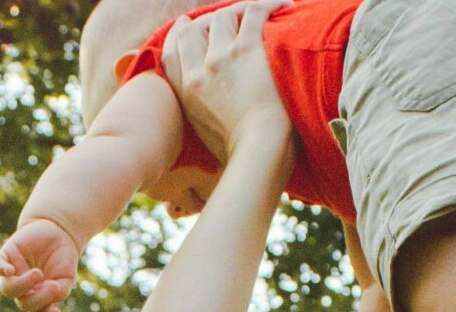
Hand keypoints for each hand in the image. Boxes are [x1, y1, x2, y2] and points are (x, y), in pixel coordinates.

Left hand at [0, 218, 81, 311]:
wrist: (58, 233)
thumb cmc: (62, 260)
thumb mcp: (66, 279)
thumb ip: (58, 292)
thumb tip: (49, 292)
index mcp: (36, 297)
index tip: (56, 311)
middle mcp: (22, 289)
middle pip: (23, 303)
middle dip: (38, 297)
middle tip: (52, 284)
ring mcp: (13, 273)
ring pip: (8, 289)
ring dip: (22, 285)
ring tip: (38, 274)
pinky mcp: (6, 255)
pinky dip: (0, 269)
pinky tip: (9, 270)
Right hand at [161, 0, 293, 161]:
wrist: (259, 152)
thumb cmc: (243, 153)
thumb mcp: (208, 135)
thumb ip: (204, 115)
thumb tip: (215, 114)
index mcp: (188, 92)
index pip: (172, 52)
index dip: (178, 34)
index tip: (184, 24)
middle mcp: (200, 70)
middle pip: (194, 29)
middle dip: (206, 19)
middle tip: (226, 16)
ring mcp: (222, 57)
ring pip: (223, 16)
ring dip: (239, 10)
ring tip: (259, 11)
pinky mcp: (247, 49)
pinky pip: (254, 12)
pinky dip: (268, 4)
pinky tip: (283, 5)